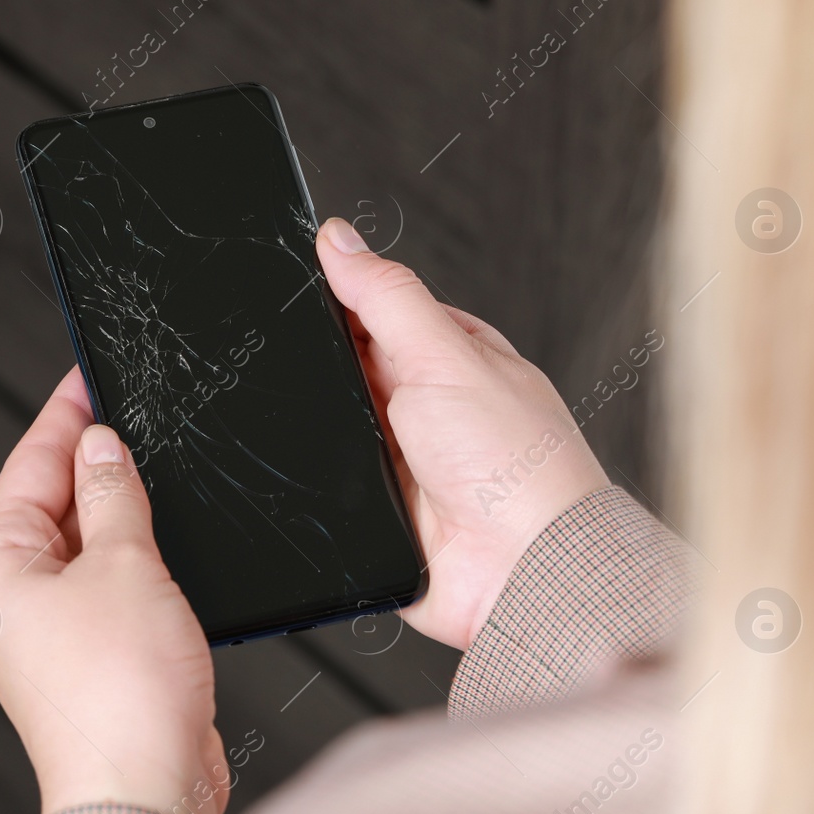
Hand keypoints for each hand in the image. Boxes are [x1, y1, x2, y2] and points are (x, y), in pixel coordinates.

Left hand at [0, 368, 227, 813]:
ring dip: (124, 511)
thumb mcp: (124, 564)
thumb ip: (113, 495)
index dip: (66, 413)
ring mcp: (50, 628)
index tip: (90, 373)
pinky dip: (139, 556)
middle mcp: (10, 596)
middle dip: (98, 459)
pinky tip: (173, 537)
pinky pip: (112, 582)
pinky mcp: (92, 654)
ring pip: (87, 542)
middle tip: (141, 411)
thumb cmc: (116, 697)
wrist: (144, 792)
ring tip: (164, 468)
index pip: (28, 462)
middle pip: (53, 499)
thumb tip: (102, 445)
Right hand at [316, 217, 609, 648]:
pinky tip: (326, 479)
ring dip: (323, 430)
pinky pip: (328, 488)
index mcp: (452, 357)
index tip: (294, 289)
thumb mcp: (445, 357)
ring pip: (331, 429)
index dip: (335, 298)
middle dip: (323, 371)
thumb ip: (388, 297)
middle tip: (312, 372)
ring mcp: (403, 461)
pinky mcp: (380, 513)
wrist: (520, 573)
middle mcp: (429, 406)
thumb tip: (340, 240)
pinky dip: (319, 483)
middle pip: (347, 369)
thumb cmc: (516, 470)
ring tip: (333, 432)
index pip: (377, 309)